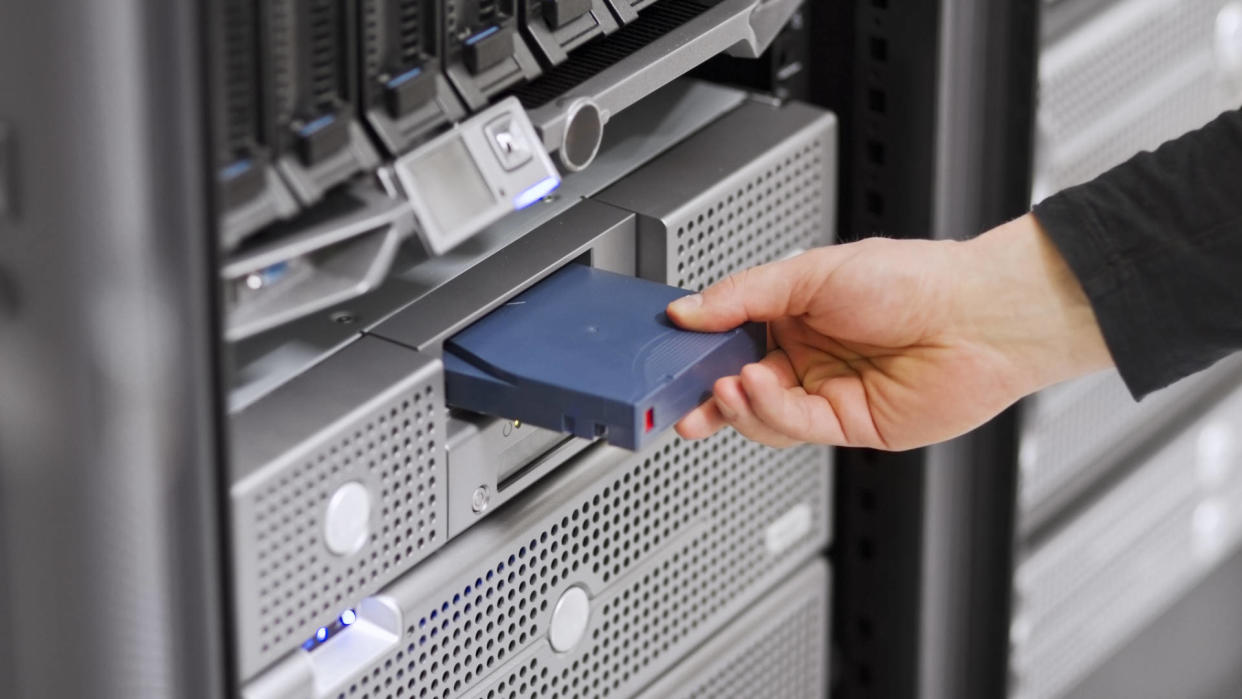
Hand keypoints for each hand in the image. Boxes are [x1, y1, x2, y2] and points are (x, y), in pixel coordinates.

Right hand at [666, 214, 1113, 449]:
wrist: (979, 317)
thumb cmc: (913, 279)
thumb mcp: (810, 272)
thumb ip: (743, 294)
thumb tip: (687, 310)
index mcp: (793, 313)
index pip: (729, 336)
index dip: (696, 348)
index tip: (665, 351)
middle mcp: (807, 355)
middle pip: (737, 383)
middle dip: (701, 394)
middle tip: (671, 397)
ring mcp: (827, 394)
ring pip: (759, 414)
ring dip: (734, 403)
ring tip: (723, 386)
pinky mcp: (848, 427)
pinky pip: (792, 429)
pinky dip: (768, 412)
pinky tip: (757, 389)